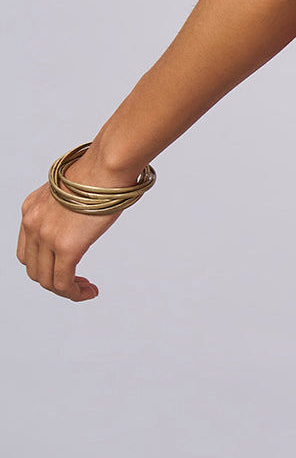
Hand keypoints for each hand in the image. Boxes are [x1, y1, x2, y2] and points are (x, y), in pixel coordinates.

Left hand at [16, 147, 141, 300]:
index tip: (64, 265)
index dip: (44, 263)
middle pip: (33, 267)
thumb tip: (81, 220)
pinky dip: (74, 293)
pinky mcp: (65, 247)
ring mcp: (46, 236)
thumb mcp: (70, 191)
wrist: (107, 164)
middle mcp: (32, 223)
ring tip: (84, 289)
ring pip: (46, 279)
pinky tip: (88, 291)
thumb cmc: (100, 170)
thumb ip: (66, 208)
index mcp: (31, 208)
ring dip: (65, 289)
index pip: (27, 249)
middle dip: (53, 279)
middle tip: (76, 281)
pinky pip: (62, 283)